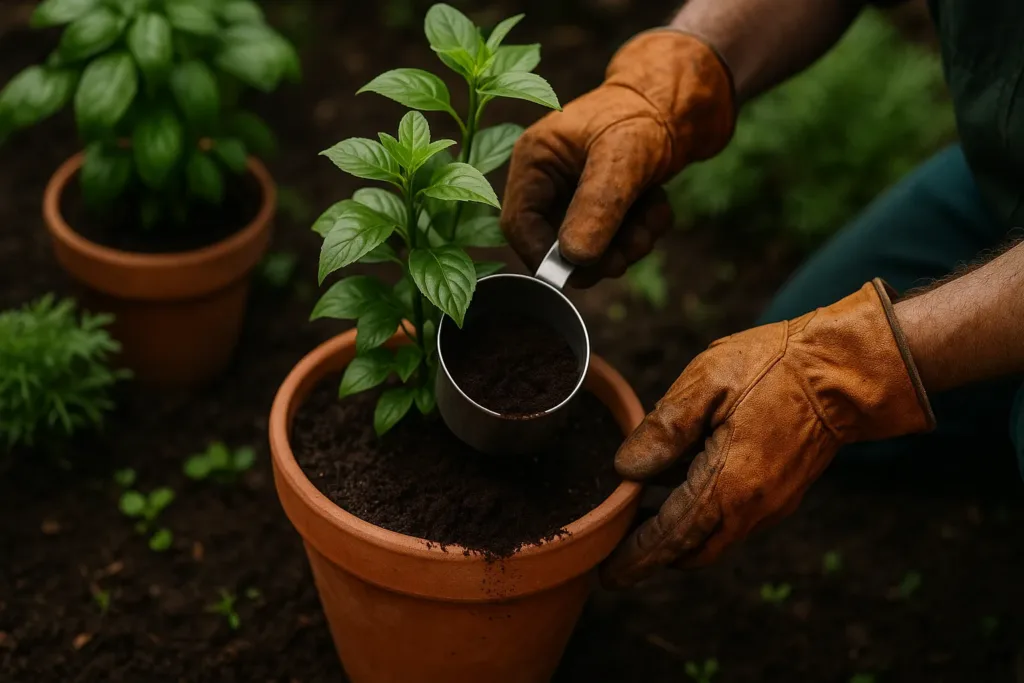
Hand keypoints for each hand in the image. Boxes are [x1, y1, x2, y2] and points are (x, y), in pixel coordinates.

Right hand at [500, 30, 733, 286]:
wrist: (685, 100)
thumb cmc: (646, 112)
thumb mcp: (621, 157)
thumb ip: (597, 206)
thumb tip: (575, 258)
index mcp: (535, 159)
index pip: (519, 225)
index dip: (545, 256)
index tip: (580, 270)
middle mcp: (549, 180)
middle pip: (556, 244)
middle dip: (598, 253)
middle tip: (631, 248)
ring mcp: (576, 194)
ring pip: (591, 249)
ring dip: (627, 244)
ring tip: (652, 216)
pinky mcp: (603, 204)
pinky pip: (616, 240)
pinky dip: (641, 232)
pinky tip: (657, 205)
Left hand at [602, 280, 934, 587]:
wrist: (846, 370)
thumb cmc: (775, 366)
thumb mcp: (707, 382)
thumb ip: (663, 429)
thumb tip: (625, 468)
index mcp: (727, 485)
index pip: (669, 538)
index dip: (635, 558)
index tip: (608, 575)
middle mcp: (751, 508)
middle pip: (691, 552)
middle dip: (653, 557)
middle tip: (617, 549)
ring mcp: (771, 505)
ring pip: (713, 540)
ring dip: (677, 538)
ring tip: (639, 519)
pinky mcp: (783, 494)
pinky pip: (733, 522)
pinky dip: (701, 520)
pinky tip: (678, 488)